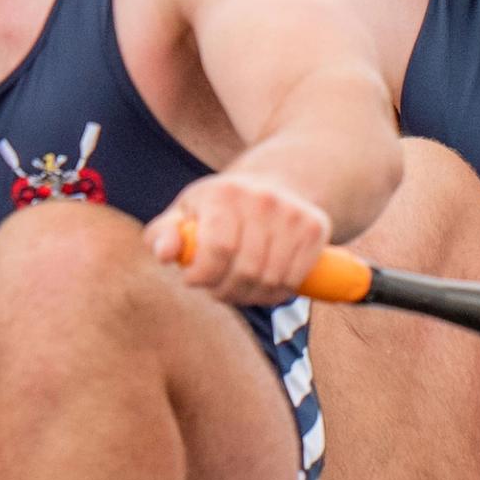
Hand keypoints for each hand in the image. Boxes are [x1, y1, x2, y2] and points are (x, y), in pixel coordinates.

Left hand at [146, 172, 330, 307]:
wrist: (275, 182)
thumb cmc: (220, 207)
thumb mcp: (186, 212)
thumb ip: (163, 234)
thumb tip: (166, 253)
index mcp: (224, 193)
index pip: (218, 248)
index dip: (203, 275)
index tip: (193, 279)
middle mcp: (262, 199)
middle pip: (245, 270)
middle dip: (225, 291)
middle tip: (216, 288)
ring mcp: (292, 213)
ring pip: (271, 280)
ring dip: (251, 296)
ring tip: (238, 287)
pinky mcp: (315, 228)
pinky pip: (295, 280)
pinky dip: (277, 293)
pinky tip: (263, 286)